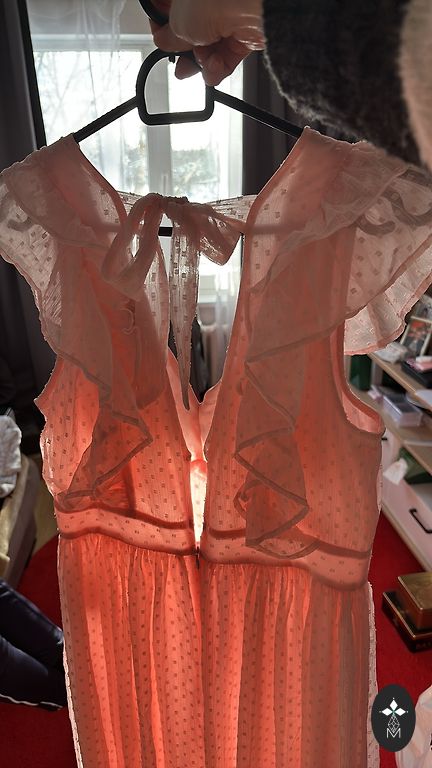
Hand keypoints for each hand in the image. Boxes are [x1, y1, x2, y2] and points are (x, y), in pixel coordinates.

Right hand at [150, 0, 264, 85]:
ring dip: (202, 64)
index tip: (160, 38)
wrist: (252, 6)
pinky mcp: (243, 35)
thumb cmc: (215, 1)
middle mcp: (208, 4)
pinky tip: (216, 66)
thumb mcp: (179, 22)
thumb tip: (164, 43)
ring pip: (207, 50)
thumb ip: (168, 36)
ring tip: (204, 63)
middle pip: (189, 34)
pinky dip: (219, 68)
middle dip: (185, 53)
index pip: (168, 9)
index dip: (162, 26)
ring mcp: (226, 18)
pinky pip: (226, 59)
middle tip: (182, 61)